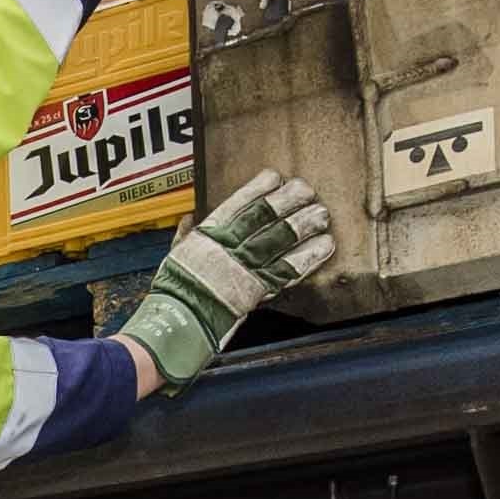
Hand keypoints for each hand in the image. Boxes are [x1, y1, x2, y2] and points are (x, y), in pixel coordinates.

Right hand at [111, 168, 332, 391]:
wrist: (179, 321)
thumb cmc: (174, 290)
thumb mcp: (175, 255)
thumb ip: (185, 235)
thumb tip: (190, 218)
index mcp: (208, 235)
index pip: (237, 205)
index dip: (258, 189)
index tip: (274, 177)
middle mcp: (229, 247)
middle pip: (265, 218)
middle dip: (288, 202)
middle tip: (307, 190)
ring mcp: (245, 268)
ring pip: (280, 240)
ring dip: (304, 226)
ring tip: (322, 215)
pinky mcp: (258, 290)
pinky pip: (288, 271)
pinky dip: (309, 258)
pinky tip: (325, 246)